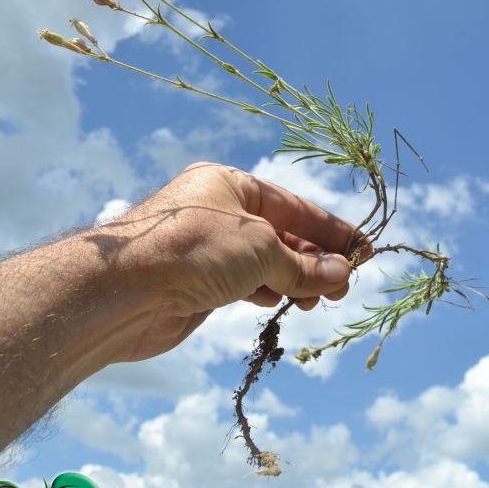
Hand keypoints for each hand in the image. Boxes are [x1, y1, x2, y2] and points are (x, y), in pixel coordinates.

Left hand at [88, 162, 369, 363]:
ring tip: (320, 299)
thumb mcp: (260, 248)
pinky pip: (244, 284)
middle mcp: (217, 212)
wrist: (124, 292)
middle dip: (314, 258)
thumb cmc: (194, 250)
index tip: (363, 248)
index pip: (292, 204)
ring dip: (294, 279)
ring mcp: (206, 248)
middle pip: (280, 233)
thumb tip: (342, 274)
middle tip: (344, 284)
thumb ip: (303, 265)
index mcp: (229, 185)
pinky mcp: (197, 283)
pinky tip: (281, 302)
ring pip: (263, 261)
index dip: (330, 228)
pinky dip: (267, 291)